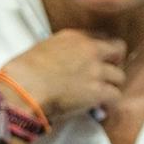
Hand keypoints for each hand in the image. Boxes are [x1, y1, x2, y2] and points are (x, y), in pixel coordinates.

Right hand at [0, 30, 127, 125]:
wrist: (24, 88)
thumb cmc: (23, 72)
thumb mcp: (43, 49)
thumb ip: (62, 51)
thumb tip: (66, 62)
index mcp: (74, 37)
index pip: (100, 36)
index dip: (102, 49)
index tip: (99, 58)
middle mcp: (89, 50)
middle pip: (119, 50)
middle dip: (115, 61)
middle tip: (106, 73)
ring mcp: (96, 70)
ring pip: (119, 76)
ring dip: (111, 85)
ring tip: (100, 94)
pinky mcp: (98, 91)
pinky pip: (116, 96)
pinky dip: (109, 102)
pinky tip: (100, 107)